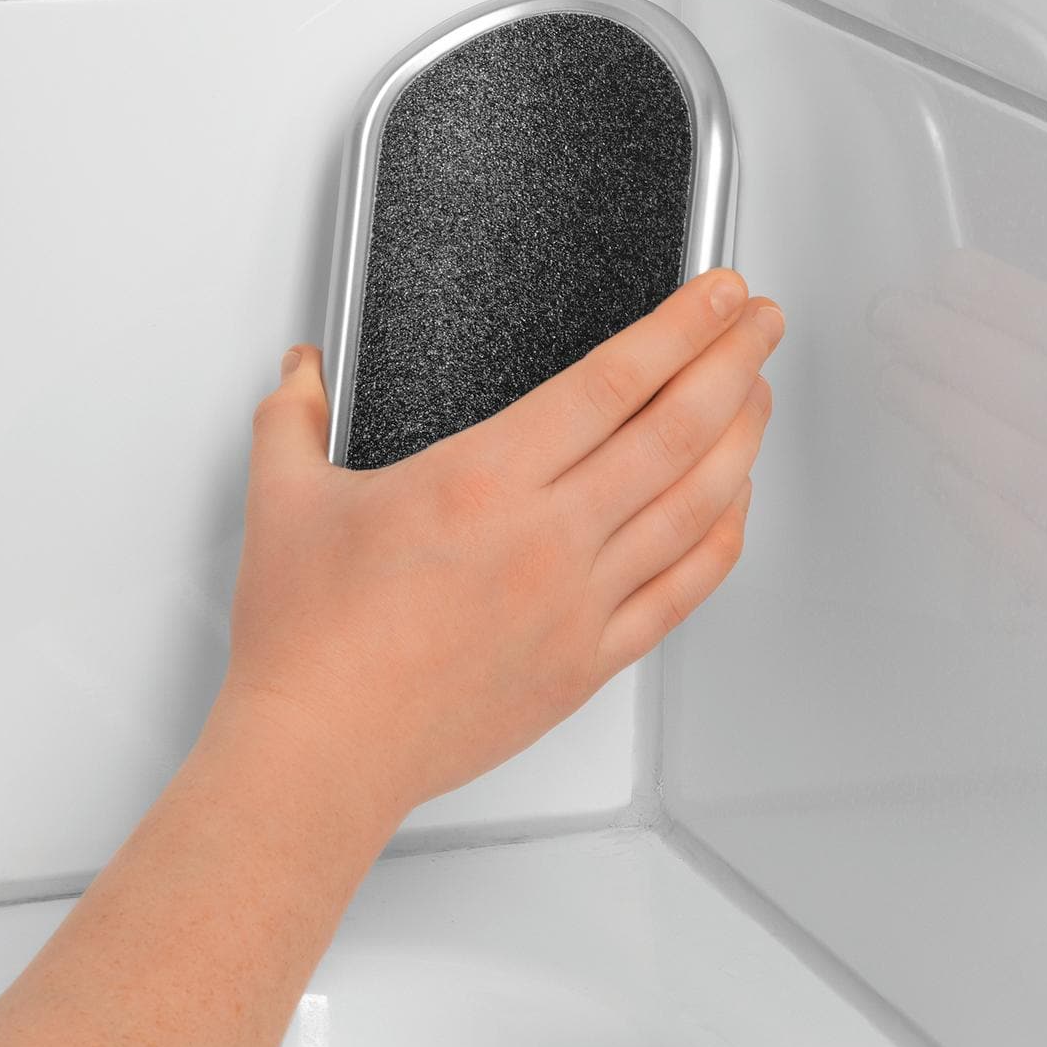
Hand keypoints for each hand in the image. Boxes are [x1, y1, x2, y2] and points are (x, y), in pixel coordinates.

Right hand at [222, 271, 781, 821]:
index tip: (721, 294)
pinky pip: (681, 593)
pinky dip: (722, 541)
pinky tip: (734, 509)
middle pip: (677, 430)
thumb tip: (303, 372)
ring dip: (742, 442)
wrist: (323, 752)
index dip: (684, 326)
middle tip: (762, 323)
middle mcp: (548, 539)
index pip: (615, 381)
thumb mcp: (283, 502)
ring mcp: (578, 605)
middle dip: (735, 362)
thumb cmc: (310, 645)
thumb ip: (294, 418)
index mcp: (484, 482)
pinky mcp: (586, 663)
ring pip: (695, 507)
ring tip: (760, 398)